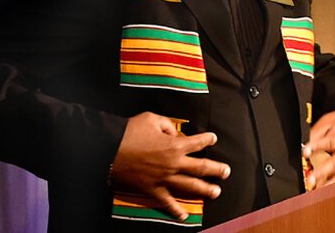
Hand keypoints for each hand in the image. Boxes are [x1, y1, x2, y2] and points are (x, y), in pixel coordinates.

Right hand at [110, 112, 230, 220]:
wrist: (107, 149)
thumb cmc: (129, 132)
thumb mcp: (151, 119)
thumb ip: (168, 124)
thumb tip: (175, 132)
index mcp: (175, 145)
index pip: (198, 142)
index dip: (208, 140)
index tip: (213, 139)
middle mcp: (174, 163)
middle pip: (202, 168)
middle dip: (217, 170)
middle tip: (226, 172)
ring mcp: (164, 178)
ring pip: (190, 186)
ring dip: (205, 190)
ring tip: (216, 192)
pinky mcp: (153, 189)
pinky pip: (167, 202)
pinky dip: (176, 210)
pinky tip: (185, 216)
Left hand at [302, 107, 334, 189]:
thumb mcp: (333, 119)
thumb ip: (318, 130)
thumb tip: (306, 143)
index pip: (332, 142)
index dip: (317, 146)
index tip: (305, 151)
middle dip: (323, 171)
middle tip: (310, 178)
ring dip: (327, 184)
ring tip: (314, 190)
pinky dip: (332, 187)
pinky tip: (320, 191)